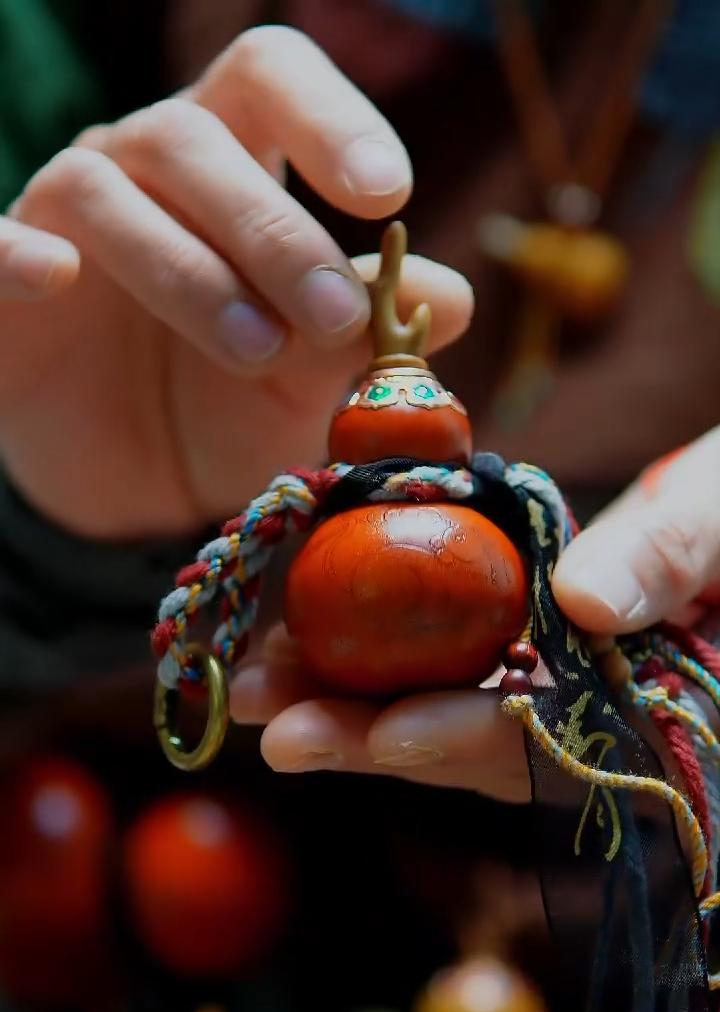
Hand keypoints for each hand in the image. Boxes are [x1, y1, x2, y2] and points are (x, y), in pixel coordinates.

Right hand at [0, 26, 472, 539]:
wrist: (137, 487)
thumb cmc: (234, 407)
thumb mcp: (312, 385)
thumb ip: (368, 338)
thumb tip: (456, 299)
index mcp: (234, 164)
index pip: (273, 81)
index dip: (329, 118)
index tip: (388, 193)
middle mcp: (147, 170)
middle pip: (195, 137)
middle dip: (272, 226)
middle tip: (335, 315)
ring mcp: (64, 218)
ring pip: (106, 191)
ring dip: (189, 269)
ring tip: (259, 350)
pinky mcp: (7, 282)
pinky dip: (16, 254)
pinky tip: (59, 279)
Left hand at [231, 427, 719, 799]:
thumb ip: (676, 550)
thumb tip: (590, 604)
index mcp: (662, 702)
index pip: (559, 743)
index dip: (470, 740)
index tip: (388, 732)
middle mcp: (604, 717)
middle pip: (482, 752)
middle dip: (376, 740)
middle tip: (276, 727)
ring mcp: (561, 693)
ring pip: (453, 720)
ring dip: (356, 708)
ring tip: (262, 686)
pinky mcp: (526, 658)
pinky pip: (449, 676)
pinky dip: (379, 664)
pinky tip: (306, 648)